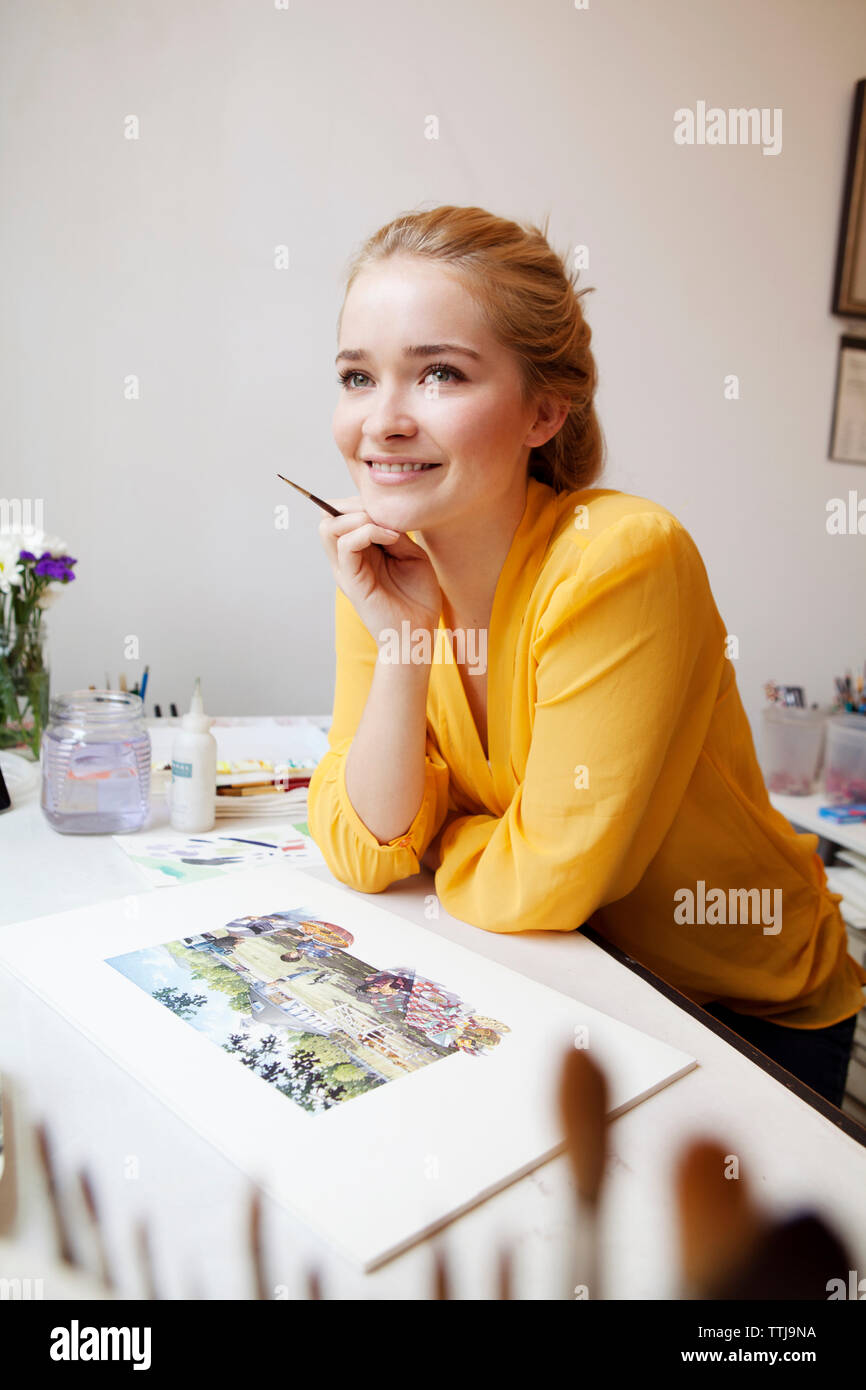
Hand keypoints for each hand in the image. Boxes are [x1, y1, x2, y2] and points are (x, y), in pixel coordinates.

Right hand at [318, 496, 442, 646]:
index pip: (342, 515)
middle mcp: (347, 559)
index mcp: (359, 553)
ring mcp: (346, 569)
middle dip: (356, 504)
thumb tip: (383, 514)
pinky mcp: (351, 580)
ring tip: (387, 527)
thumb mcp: (412, 555)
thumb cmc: (418, 599)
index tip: (389, 506)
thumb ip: (396, 533)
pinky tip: (391, 538)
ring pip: (329, 526)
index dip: (359, 502)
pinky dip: (367, 532)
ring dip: (358, 516)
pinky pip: (345, 545)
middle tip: (385, 513)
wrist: (418, 633)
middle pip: (330, 516)